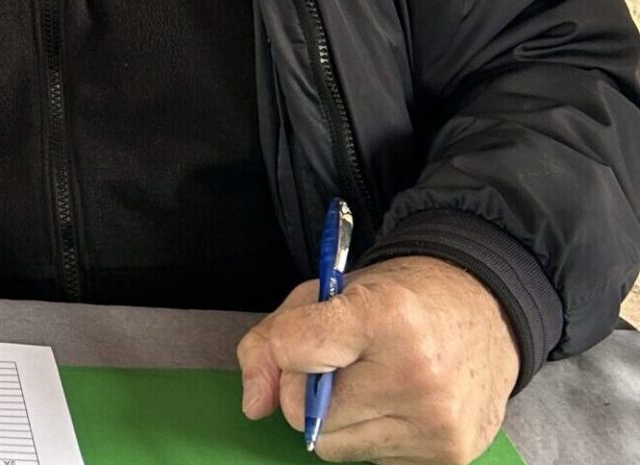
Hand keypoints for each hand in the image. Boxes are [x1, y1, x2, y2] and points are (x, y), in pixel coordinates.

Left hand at [237, 255, 519, 463]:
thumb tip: (253, 404)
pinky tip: (396, 405)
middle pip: (306, 415)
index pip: (293, 350)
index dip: (283, 349)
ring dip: (338, 420)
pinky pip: (369, 461)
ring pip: (333, 447)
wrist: (487, 316)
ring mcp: (437, 424)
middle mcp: (418, 375)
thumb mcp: (329, 294)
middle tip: (342, 364)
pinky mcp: (448, 459)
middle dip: (307, 392)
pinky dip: (370, 436)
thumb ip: (275, 339)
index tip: (300, 340)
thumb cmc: (399, 301)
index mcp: (386, 316)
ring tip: (373, 384)